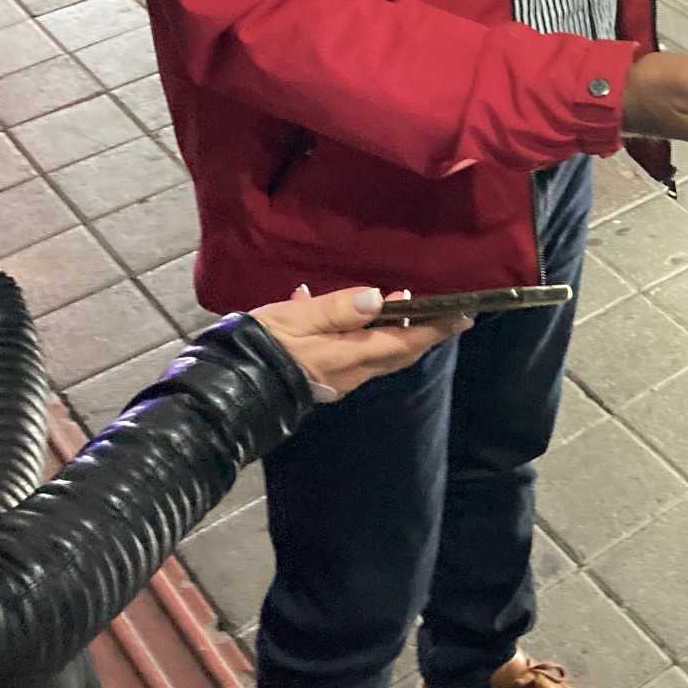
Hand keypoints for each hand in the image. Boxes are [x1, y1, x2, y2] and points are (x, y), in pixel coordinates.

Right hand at [251, 286, 468, 400]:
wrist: (224, 389)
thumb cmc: (261, 348)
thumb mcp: (296, 318)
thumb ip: (338, 309)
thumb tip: (378, 299)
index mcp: (350, 356)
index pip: (405, 342)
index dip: (436, 329)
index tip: (463, 316)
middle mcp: (351, 373)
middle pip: (396, 352)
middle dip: (419, 331)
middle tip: (438, 307)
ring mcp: (335, 379)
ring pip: (375, 354)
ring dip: (389, 331)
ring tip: (390, 302)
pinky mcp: (318, 379)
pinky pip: (349, 353)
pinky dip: (355, 333)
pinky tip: (333, 310)